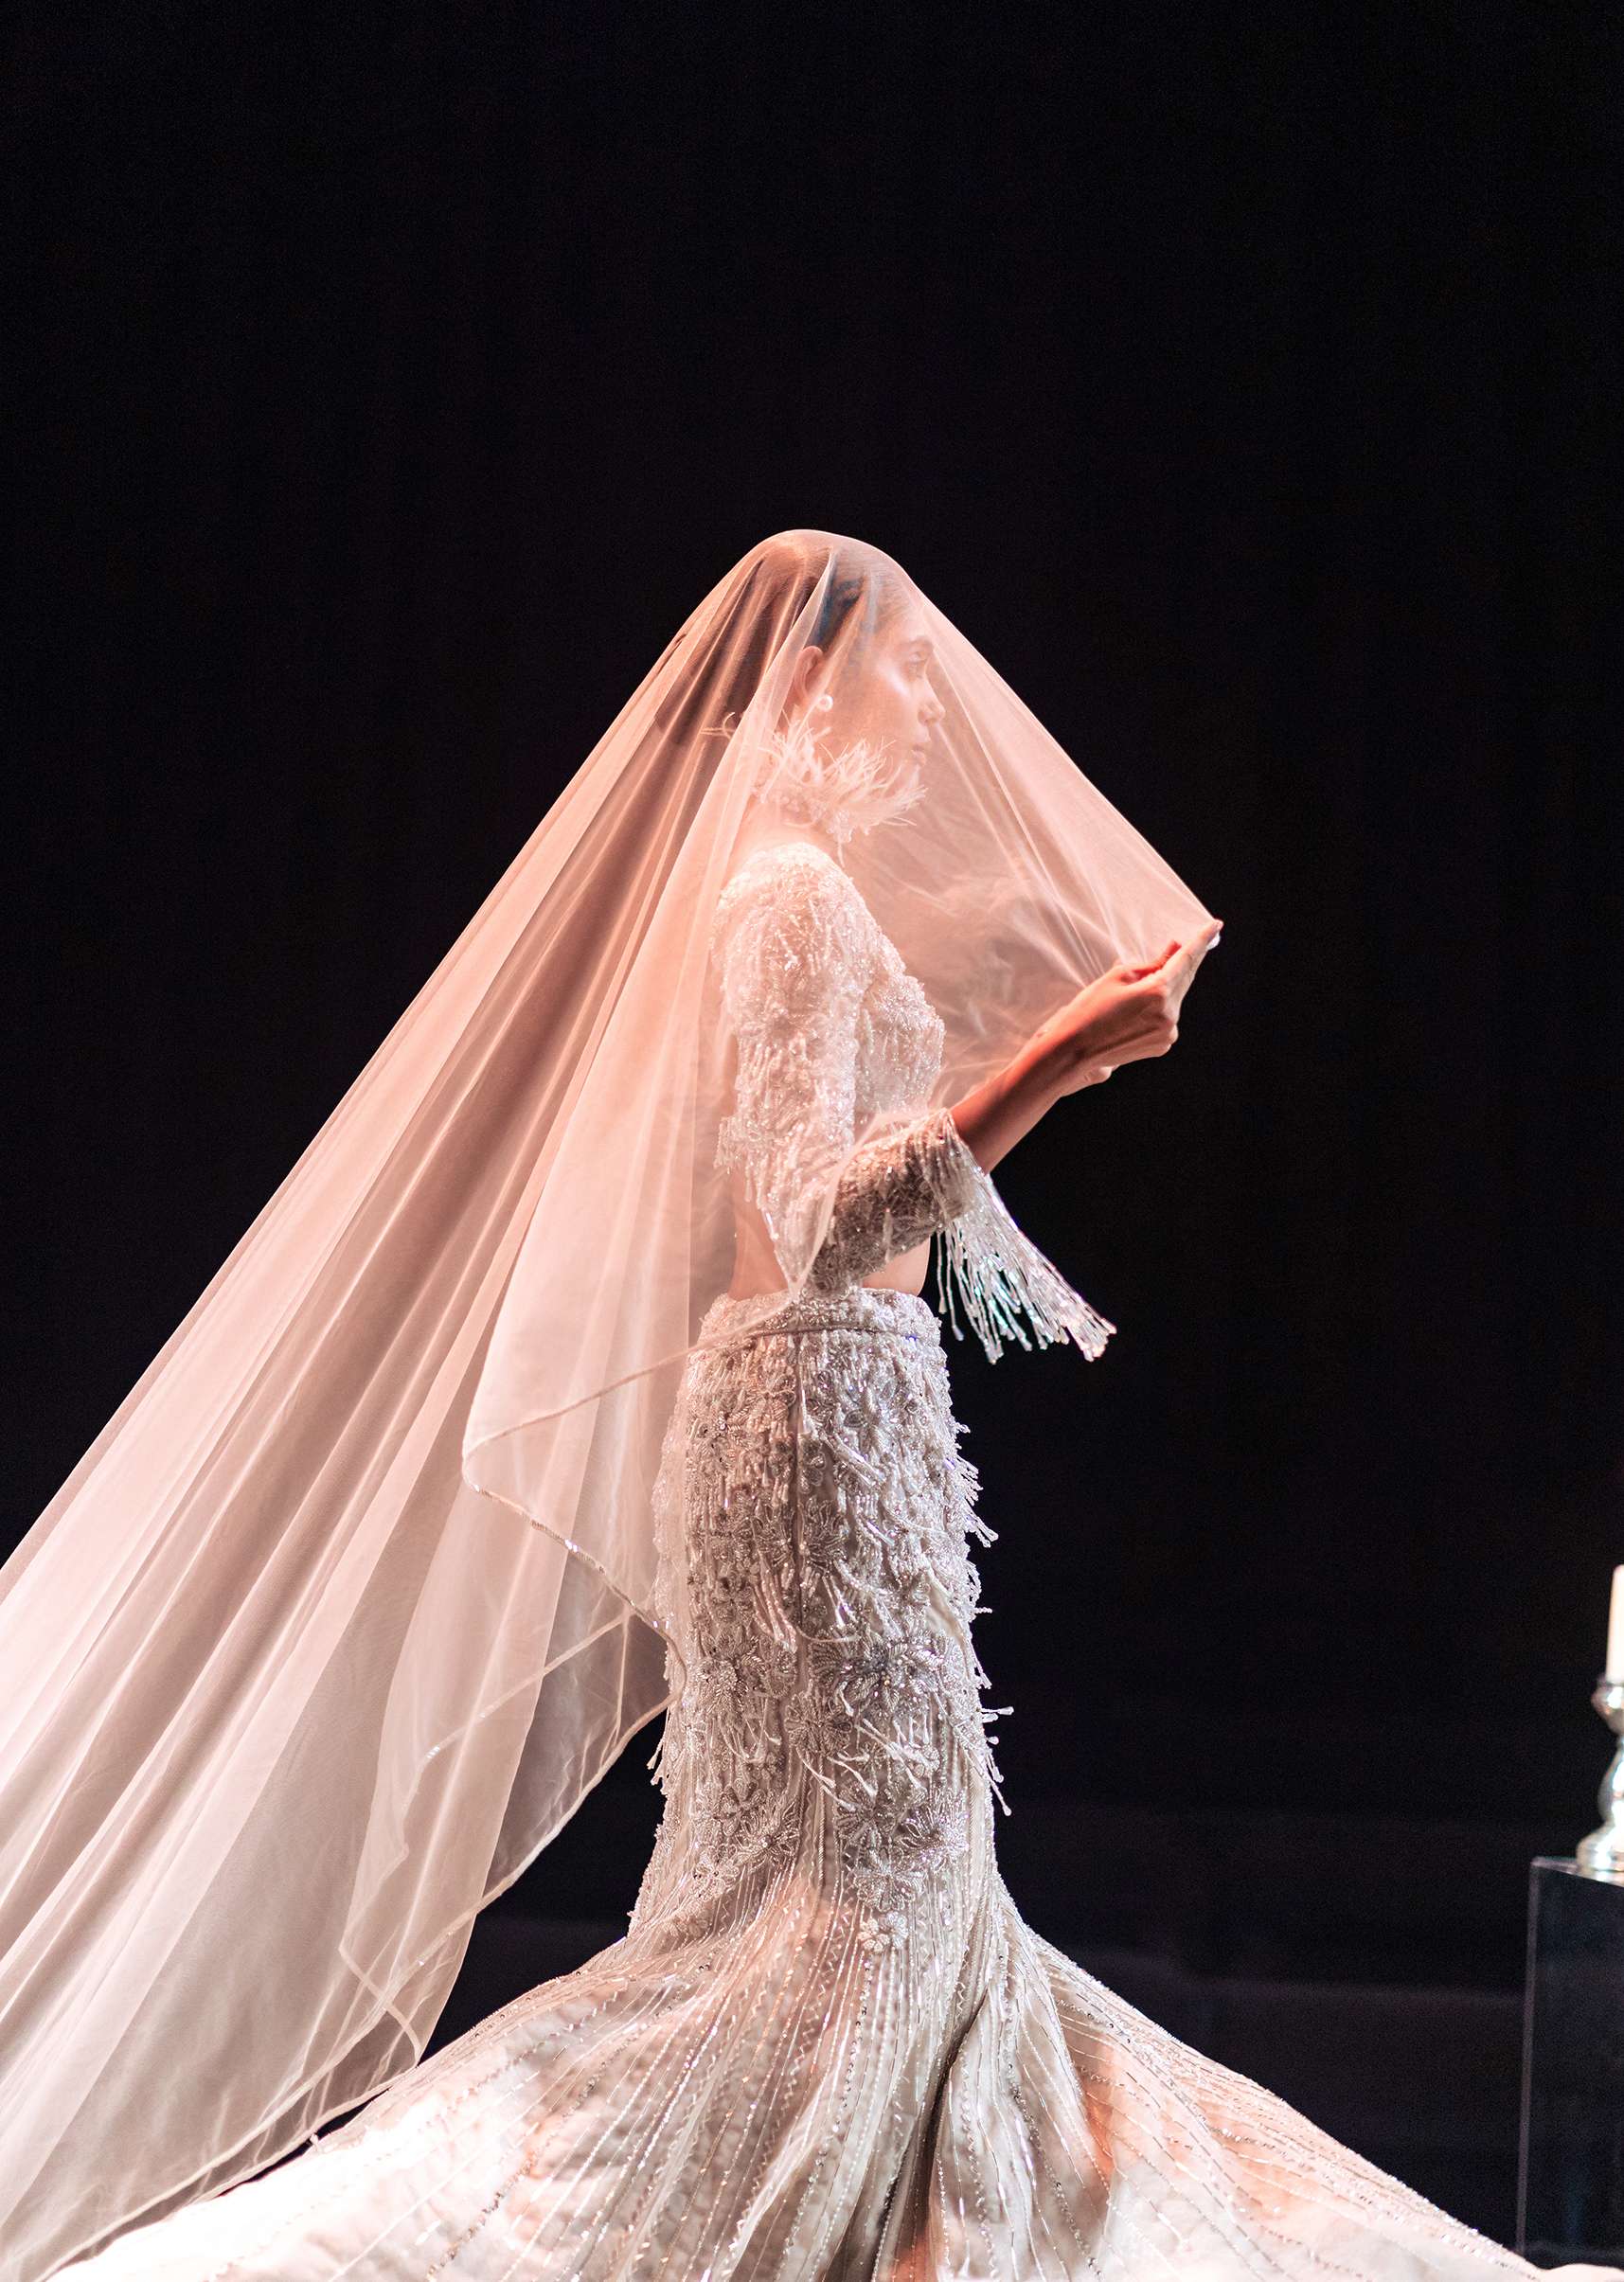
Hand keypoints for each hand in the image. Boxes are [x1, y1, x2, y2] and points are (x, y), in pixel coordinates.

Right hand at [1028, 919, 1222, 1096]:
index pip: (1185, 959)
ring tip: (1137, 990)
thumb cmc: (1090, 1009)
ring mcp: (1168, 1033)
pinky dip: (1160, 1007)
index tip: (1215, 925)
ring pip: (1175, 999)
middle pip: (1184, 979)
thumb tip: (1173, 951)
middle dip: (1182, 962)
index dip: (1201, 940)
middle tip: (1176, 945)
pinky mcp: (1163, 1044)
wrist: (1074, 1049)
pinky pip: (1168, 1017)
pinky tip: (1136, 1010)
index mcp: (1158, 993)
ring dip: (1166, 987)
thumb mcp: (1118, 977)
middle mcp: (1170, 1015)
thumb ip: (1152, 964)